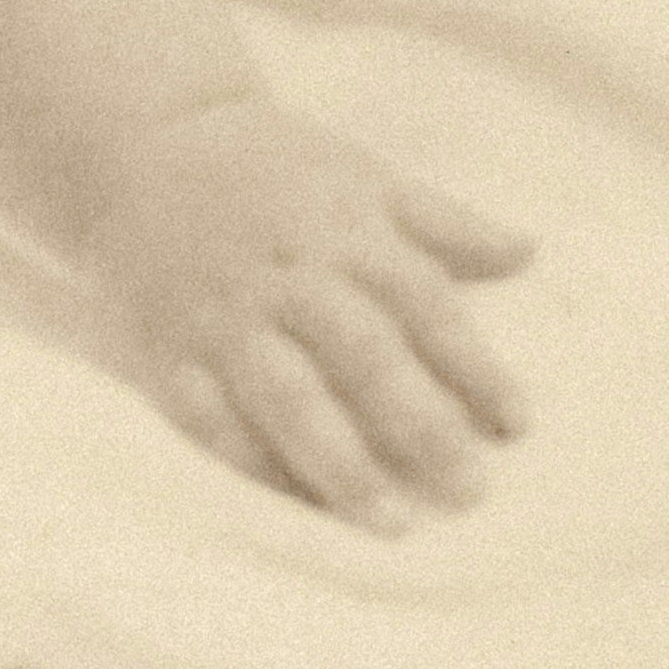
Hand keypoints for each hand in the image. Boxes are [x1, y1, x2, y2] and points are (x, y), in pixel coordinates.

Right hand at [78, 99, 533, 524]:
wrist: (139, 145)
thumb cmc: (273, 168)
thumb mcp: (363, 177)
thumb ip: (445, 223)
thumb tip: (529, 252)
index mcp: (348, 236)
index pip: (424, 306)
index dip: (473, 367)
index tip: (516, 426)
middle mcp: (292, 281)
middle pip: (364, 358)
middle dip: (420, 426)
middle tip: (469, 490)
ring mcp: (227, 320)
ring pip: (290, 398)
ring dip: (340, 463)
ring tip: (390, 523)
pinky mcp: (167, 353)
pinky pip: (209, 420)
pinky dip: (251, 465)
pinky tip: (293, 508)